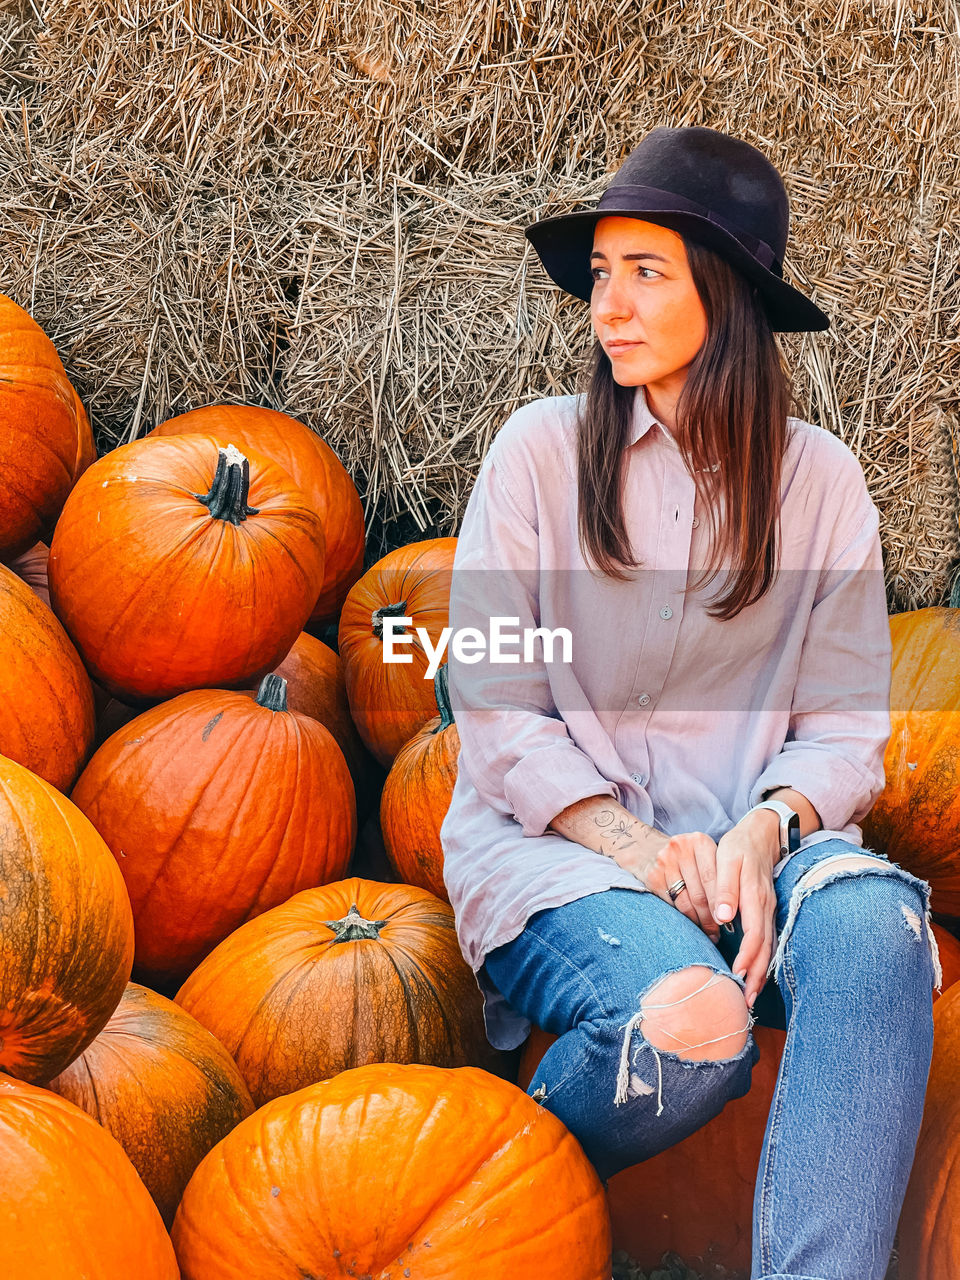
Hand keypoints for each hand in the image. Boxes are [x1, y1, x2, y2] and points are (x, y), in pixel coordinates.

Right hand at [635, 831, 721, 943]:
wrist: (651, 848)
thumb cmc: (690, 858)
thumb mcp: (707, 857)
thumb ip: (721, 877)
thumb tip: (733, 912)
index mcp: (700, 842)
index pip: (713, 879)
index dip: (721, 904)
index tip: (727, 922)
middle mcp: (681, 848)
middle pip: (699, 893)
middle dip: (710, 918)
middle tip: (717, 934)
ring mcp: (664, 862)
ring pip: (685, 902)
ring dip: (697, 922)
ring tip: (706, 933)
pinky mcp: (652, 876)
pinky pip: (671, 905)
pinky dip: (682, 918)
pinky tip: (689, 925)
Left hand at [714, 813, 779, 1007]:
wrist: (760, 835)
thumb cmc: (738, 847)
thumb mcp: (727, 860)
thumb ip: (725, 889)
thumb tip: (723, 918)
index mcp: (755, 897)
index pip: (755, 936)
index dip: (747, 958)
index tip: (736, 975)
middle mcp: (766, 908)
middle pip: (766, 949)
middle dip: (756, 976)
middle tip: (745, 1001)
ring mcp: (769, 911)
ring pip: (769, 948)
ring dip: (760, 972)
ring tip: (749, 996)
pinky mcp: (767, 912)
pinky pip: (768, 941)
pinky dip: (762, 960)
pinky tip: (754, 973)